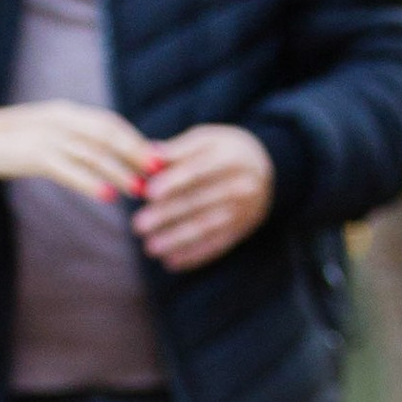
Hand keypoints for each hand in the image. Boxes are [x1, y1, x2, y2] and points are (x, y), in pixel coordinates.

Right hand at [0, 99, 152, 200]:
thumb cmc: (4, 142)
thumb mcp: (42, 135)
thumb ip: (70, 141)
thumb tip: (99, 155)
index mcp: (64, 112)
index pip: (108, 122)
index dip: (134, 139)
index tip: (157, 156)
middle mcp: (60, 118)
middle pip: (107, 134)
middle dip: (135, 152)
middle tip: (159, 171)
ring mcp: (47, 135)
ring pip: (92, 153)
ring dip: (118, 171)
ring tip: (138, 189)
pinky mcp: (32, 154)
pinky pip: (68, 168)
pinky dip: (89, 181)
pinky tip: (107, 195)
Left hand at [133, 124, 273, 269]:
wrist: (262, 169)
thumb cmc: (222, 151)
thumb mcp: (205, 140)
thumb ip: (177, 149)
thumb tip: (148, 155)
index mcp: (230, 156)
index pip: (198, 170)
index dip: (173, 182)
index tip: (148, 193)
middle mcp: (241, 184)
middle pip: (199, 201)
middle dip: (166, 215)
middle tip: (138, 225)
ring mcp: (243, 210)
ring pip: (206, 227)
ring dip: (176, 239)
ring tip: (150, 247)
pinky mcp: (241, 229)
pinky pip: (216, 245)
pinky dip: (193, 255)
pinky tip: (171, 261)